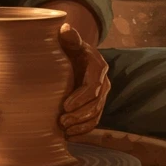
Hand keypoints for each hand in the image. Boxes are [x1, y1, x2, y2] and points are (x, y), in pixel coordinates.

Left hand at [58, 23, 110, 137]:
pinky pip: (94, 120)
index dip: (80, 98)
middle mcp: (103, 82)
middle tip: (62, 122)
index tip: (64, 106)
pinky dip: (83, 130)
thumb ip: (69, 37)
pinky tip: (70, 136)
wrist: (77, 55)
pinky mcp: (96, 104)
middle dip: (79, 115)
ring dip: (81, 125)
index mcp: (98, 67)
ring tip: (65, 131)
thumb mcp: (70, 41)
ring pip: (96, 114)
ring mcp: (101, 95)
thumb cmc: (70, 48)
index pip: (92, 86)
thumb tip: (65, 29)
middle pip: (95, 104)